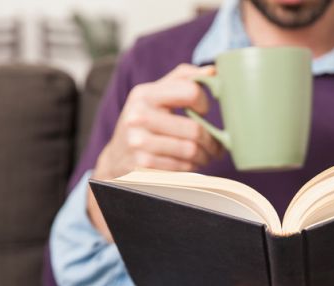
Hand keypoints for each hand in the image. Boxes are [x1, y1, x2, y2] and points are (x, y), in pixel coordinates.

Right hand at [87, 64, 223, 239]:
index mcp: (144, 94)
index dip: (205, 102)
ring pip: (191, 150)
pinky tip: (191, 163)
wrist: (117, 155)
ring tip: (206, 154)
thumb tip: (212, 71)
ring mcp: (139, 142)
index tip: (203, 110)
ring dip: (205, 155)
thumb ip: (182, 79)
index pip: (190, 91)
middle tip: (216, 144)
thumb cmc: (144, 120)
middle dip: (212, 140)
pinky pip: (182, 167)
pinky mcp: (142, 165)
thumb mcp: (155, 94)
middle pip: (195, 129)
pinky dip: (192, 167)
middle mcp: (138, 116)